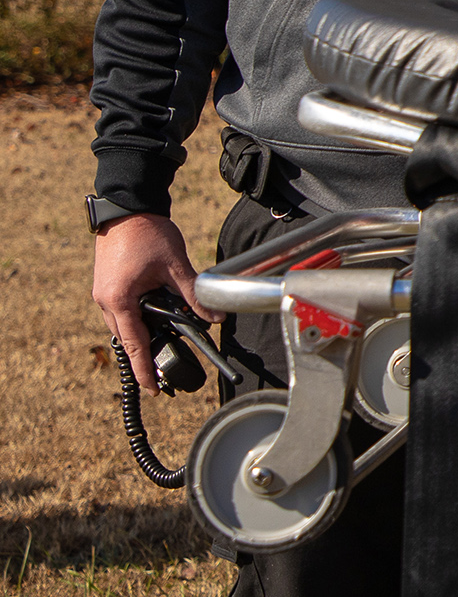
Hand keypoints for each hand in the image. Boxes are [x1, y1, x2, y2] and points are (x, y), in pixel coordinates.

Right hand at [93, 213, 198, 394]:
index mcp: (119, 299)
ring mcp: (103, 293)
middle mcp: (105, 300)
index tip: (153, 389)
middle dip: (143, 358)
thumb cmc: (148, 233)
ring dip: (140, 338)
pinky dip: (135, 321)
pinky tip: (152, 323)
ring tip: (160, 352)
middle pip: (127, 338)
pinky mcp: (108, 285)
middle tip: (161, 377)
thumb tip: (216, 317)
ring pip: (123, 326)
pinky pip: (121, 312)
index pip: (134, 343)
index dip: (144, 368)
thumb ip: (194, 294)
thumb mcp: (175, 266)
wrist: (128, 207)